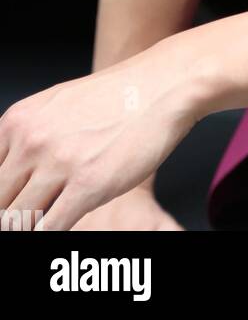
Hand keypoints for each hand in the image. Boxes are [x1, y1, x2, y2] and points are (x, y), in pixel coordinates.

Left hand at [0, 42, 197, 230]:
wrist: (161, 85)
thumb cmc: (113, 97)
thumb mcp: (54, 105)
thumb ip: (25, 137)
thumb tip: (8, 175)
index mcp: (17, 122)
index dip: (0, 197)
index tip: (9, 205)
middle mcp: (31, 141)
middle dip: (9, 217)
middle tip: (23, 220)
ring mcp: (59, 164)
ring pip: (18, 220)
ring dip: (28, 227)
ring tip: (44, 221)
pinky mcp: (88, 185)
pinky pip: (50, 228)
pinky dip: (49, 234)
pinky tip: (61, 225)